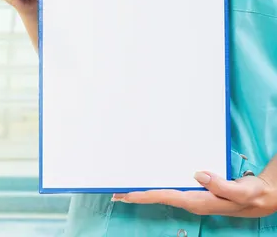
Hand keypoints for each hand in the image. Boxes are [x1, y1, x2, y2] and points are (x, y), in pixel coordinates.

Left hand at [112, 172, 276, 217]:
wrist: (261, 198)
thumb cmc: (251, 195)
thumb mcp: (241, 191)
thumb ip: (221, 185)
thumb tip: (198, 175)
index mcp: (198, 201)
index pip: (165, 197)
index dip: (145, 195)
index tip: (126, 194)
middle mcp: (191, 201)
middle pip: (158, 198)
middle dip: (137, 196)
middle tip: (115, 193)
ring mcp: (192, 197)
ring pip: (162, 194)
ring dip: (144, 191)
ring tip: (124, 189)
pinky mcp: (195, 192)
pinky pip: (170, 189)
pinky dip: (156, 186)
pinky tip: (149, 182)